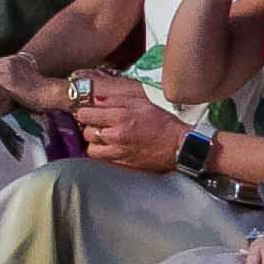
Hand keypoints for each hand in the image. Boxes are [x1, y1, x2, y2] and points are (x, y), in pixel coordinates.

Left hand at [71, 73, 189, 170]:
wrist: (178, 146)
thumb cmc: (163, 123)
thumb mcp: (141, 102)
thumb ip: (116, 100)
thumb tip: (95, 99)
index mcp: (121, 116)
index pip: (86, 114)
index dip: (85, 112)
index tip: (89, 112)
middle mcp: (117, 136)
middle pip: (87, 132)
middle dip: (90, 127)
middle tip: (99, 124)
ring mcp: (118, 152)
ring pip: (91, 149)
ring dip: (95, 142)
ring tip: (103, 137)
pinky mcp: (123, 164)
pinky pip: (103, 160)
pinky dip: (103, 153)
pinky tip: (111, 147)